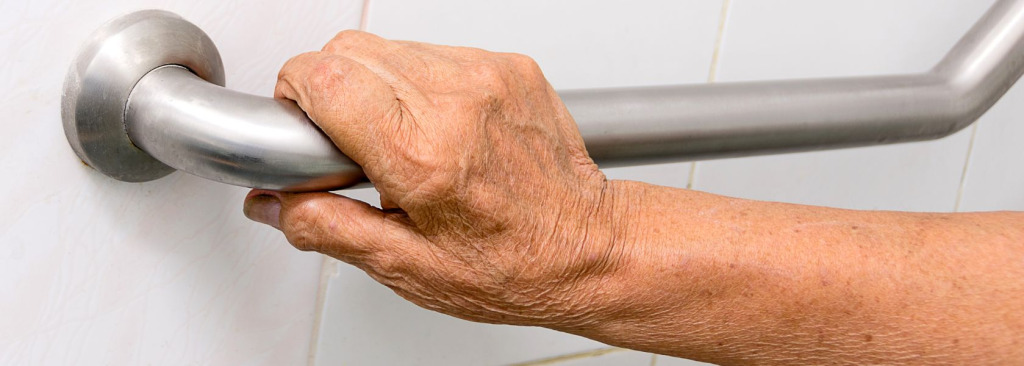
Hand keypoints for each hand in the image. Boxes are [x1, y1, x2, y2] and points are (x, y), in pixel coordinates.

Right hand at [243, 31, 634, 327]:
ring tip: (404, 142)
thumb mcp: (408, 268)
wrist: (590, 246)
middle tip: (356, 148)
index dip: (296, 97)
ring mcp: (488, 75)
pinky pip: (437, 51)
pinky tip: (441, 128)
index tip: (305, 130)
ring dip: (378, 87)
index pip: (324, 77)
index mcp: (424, 154)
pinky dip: (422, 83)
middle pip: (349, 51)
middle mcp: (457, 101)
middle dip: (331, 92)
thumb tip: (273, 202)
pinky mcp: (511, 65)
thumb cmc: (513, 265)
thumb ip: (328, 228)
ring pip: (391, 46)